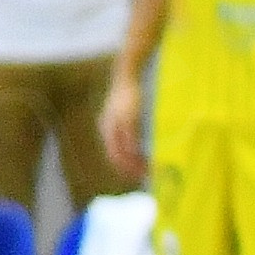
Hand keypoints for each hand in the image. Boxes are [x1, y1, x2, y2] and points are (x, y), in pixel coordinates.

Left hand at [97, 68, 145, 183]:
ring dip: (134, 164)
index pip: (113, 154)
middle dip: (129, 169)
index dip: (124, 167)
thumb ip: (129, 129)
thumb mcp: (126, 114)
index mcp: (107, 129)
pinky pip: (130, 141)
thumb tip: (138, 143)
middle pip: (116, 156)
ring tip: (147, 171)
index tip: (135, 175)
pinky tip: (145, 158)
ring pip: (122, 151)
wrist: (126, 76)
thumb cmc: (129, 95)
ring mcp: (116, 125)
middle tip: (143, 178)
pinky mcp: (127, 119)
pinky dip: (137, 152)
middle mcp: (108, 129)